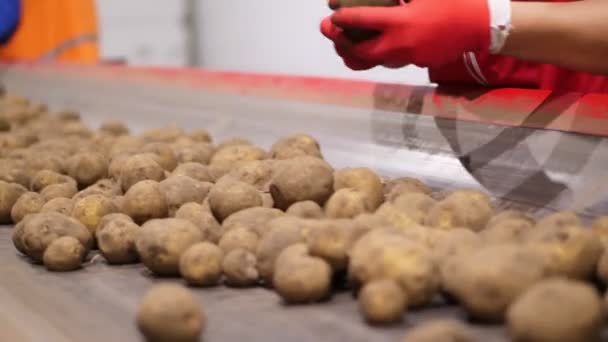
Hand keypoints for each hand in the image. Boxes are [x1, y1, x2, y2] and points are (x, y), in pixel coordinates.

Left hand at [327, 0, 492, 68]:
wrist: (481, 24)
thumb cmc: (454, 1)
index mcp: (400, 21)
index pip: (360, 21)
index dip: (342, 20)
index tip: (332, 17)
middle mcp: (400, 44)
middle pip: (360, 52)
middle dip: (341, 44)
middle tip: (331, 33)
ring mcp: (409, 57)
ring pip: (375, 61)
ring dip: (357, 54)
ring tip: (345, 45)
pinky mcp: (418, 63)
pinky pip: (393, 60)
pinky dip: (380, 54)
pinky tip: (377, 45)